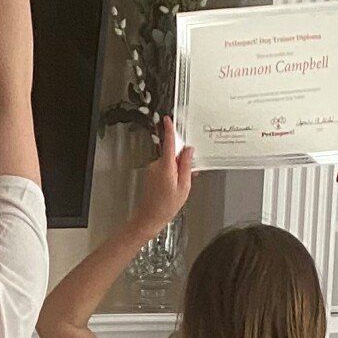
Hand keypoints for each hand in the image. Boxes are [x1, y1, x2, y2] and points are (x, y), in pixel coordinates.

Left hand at [130, 118, 194, 233]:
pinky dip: (170, 174)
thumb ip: (186, 165)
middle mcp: (156, 165)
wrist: (149, 217)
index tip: (168, 120)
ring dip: (176, 170)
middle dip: (181, 161)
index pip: (168, 143)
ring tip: (177, 187)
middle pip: (172, 155)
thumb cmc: (166, 206)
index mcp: (165, 167)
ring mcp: (151, 170)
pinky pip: (164, 169)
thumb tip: (189, 150)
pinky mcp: (150, 174)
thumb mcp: (184, 185)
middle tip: (186, 177)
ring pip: (169, 163)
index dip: (169, 130)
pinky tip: (172, 187)